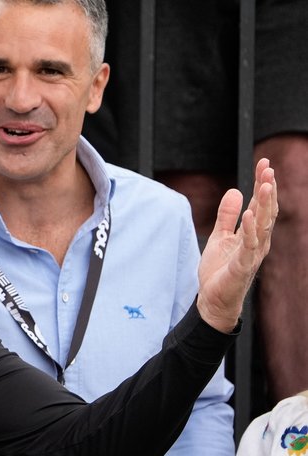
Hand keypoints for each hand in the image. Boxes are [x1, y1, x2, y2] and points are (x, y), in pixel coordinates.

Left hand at [197, 158, 277, 332]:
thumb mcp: (219, 236)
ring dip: (264, 205)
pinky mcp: (242, 266)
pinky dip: (249, 229)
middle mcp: (257, 241)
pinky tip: (250, 214)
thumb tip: (236, 190)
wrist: (214, 300)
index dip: (263, 184)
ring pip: (263, 225)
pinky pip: (248, 245)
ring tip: (265, 185)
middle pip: (266, 211)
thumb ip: (227, 216)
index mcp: (252, 233)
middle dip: (268, 189)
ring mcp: (252, 254)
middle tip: (268, 167)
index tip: (264, 162)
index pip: (260, 204)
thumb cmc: (219, 270)